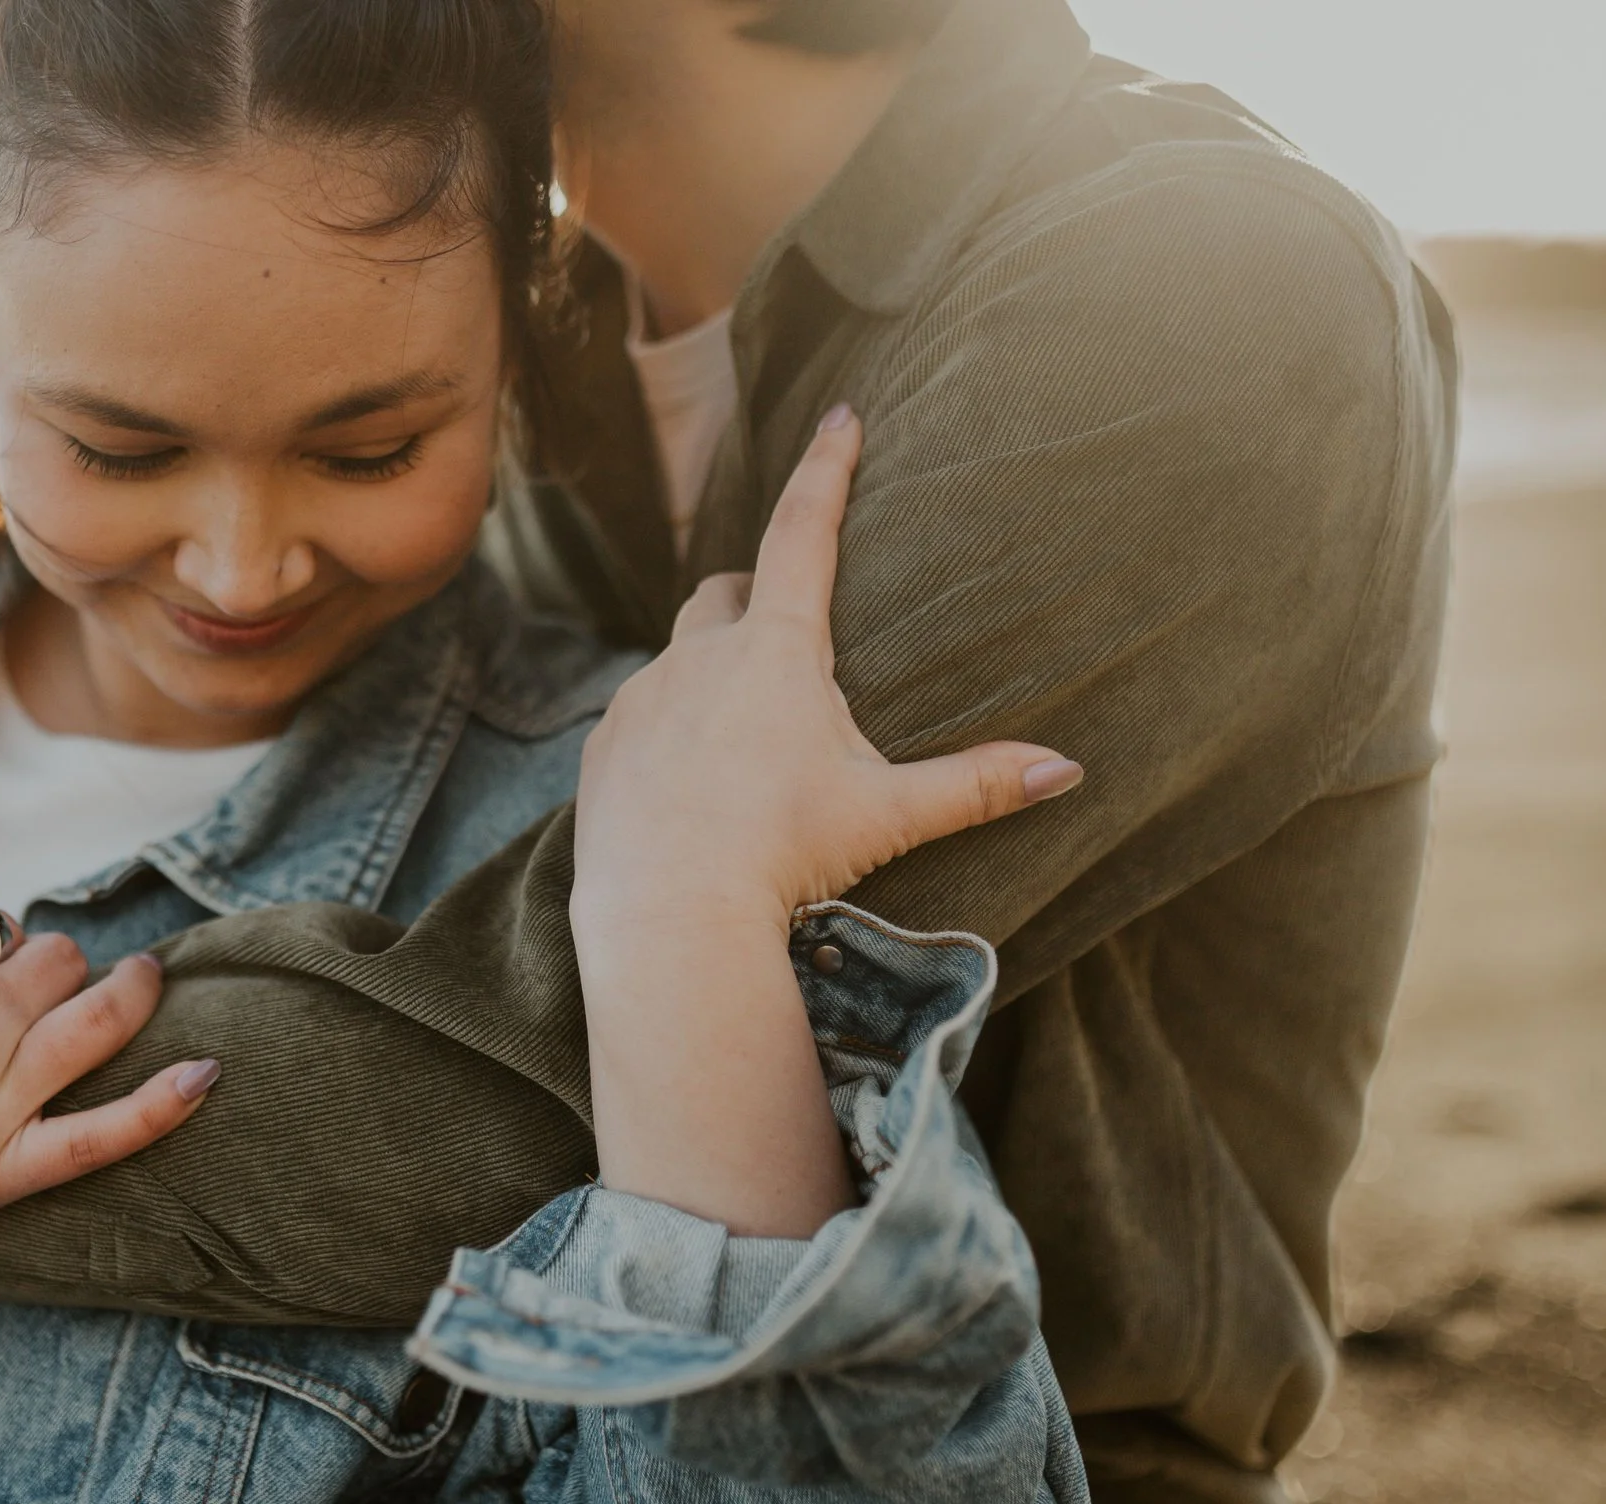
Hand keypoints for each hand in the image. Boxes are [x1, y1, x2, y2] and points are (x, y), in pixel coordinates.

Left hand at [569, 407, 1080, 1236]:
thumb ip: (977, 785)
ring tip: (740, 736)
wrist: (669, 916)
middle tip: (786, 631)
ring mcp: (641, 700)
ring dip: (707, 677)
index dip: (826, 470)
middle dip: (754, 592)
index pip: (802, 532)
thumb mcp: (889, 816)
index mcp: (775, 651)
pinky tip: (687, 784)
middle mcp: (698, 658)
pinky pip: (636, 721)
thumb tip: (1070, 771)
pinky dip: (665, 734)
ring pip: (676, 661)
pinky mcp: (603, 748)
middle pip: (725, 592)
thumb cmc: (784, 856)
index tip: (840, 417)